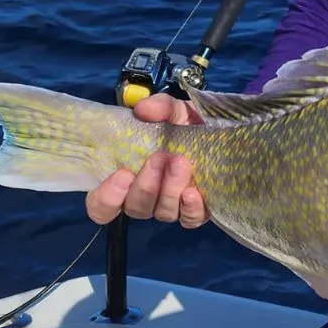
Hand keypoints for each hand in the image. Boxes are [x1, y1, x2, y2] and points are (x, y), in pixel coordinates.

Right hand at [84, 93, 208, 228]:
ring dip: (169, 189)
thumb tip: (143, 110)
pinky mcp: (196, 210)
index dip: (106, 199)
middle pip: (135, 208)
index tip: (121, 175)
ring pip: (162, 212)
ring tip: (180, 163)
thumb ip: (160, 107)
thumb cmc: (190, 125)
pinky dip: (190, 208)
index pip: (102, 205)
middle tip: (159, 159)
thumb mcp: (176, 111)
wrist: (225, 132)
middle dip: (145, 185)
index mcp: (131, 176)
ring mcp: (172, 206)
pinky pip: (189, 219)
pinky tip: (192, 193)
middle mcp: (148, 197)